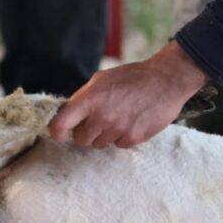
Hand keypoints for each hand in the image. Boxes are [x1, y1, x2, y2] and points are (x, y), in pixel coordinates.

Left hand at [49, 40, 208, 148]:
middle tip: (98, 120)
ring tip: (118, 117)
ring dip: (105, 135)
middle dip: (86, 132)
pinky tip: (131, 121)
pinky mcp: (133, 138)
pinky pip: (118, 145)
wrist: (166, 80)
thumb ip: (83, 97)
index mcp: (90, 99)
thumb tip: (67, 113)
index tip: (59, 134)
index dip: (56, 132)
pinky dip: (122, 137)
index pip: (61, 124)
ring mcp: (118, 129)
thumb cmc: (132, 77)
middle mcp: (101, 116)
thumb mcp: (101, 79)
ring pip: (99, 144)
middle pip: (81, 139)